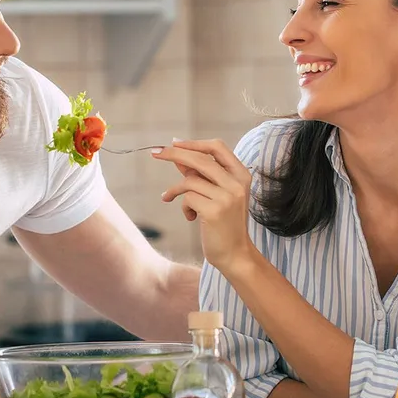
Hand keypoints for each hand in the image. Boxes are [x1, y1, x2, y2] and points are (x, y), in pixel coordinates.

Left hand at [152, 139, 256, 272]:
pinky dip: (183, 207)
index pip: (217, 147)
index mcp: (241, 175)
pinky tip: (191, 217)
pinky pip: (187, 198)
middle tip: (155, 153)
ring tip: (170, 198)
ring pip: (190, 180)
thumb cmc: (223, 223)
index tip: (174, 143)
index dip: (194, 143)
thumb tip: (178, 155)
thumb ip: (200, 174)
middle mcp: (236, 183)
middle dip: (174, 154)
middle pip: (200, 159)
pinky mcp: (214, 211)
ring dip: (176, 190)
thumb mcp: (216, 194)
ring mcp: (227, 197)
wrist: (234, 254)